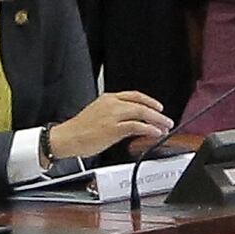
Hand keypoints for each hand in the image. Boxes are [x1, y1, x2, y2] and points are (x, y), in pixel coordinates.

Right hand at [46, 91, 171, 164]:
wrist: (67, 137)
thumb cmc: (80, 130)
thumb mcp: (98, 114)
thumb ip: (115, 114)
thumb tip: (131, 122)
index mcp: (108, 99)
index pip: (134, 95)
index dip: (149, 101)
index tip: (158, 107)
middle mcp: (112, 104)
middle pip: (141, 104)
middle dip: (157, 113)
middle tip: (167, 120)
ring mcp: (113, 116)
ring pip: (141, 113)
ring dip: (156, 121)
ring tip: (165, 127)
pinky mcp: (114, 129)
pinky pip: (137, 126)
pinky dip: (149, 129)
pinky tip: (155, 133)